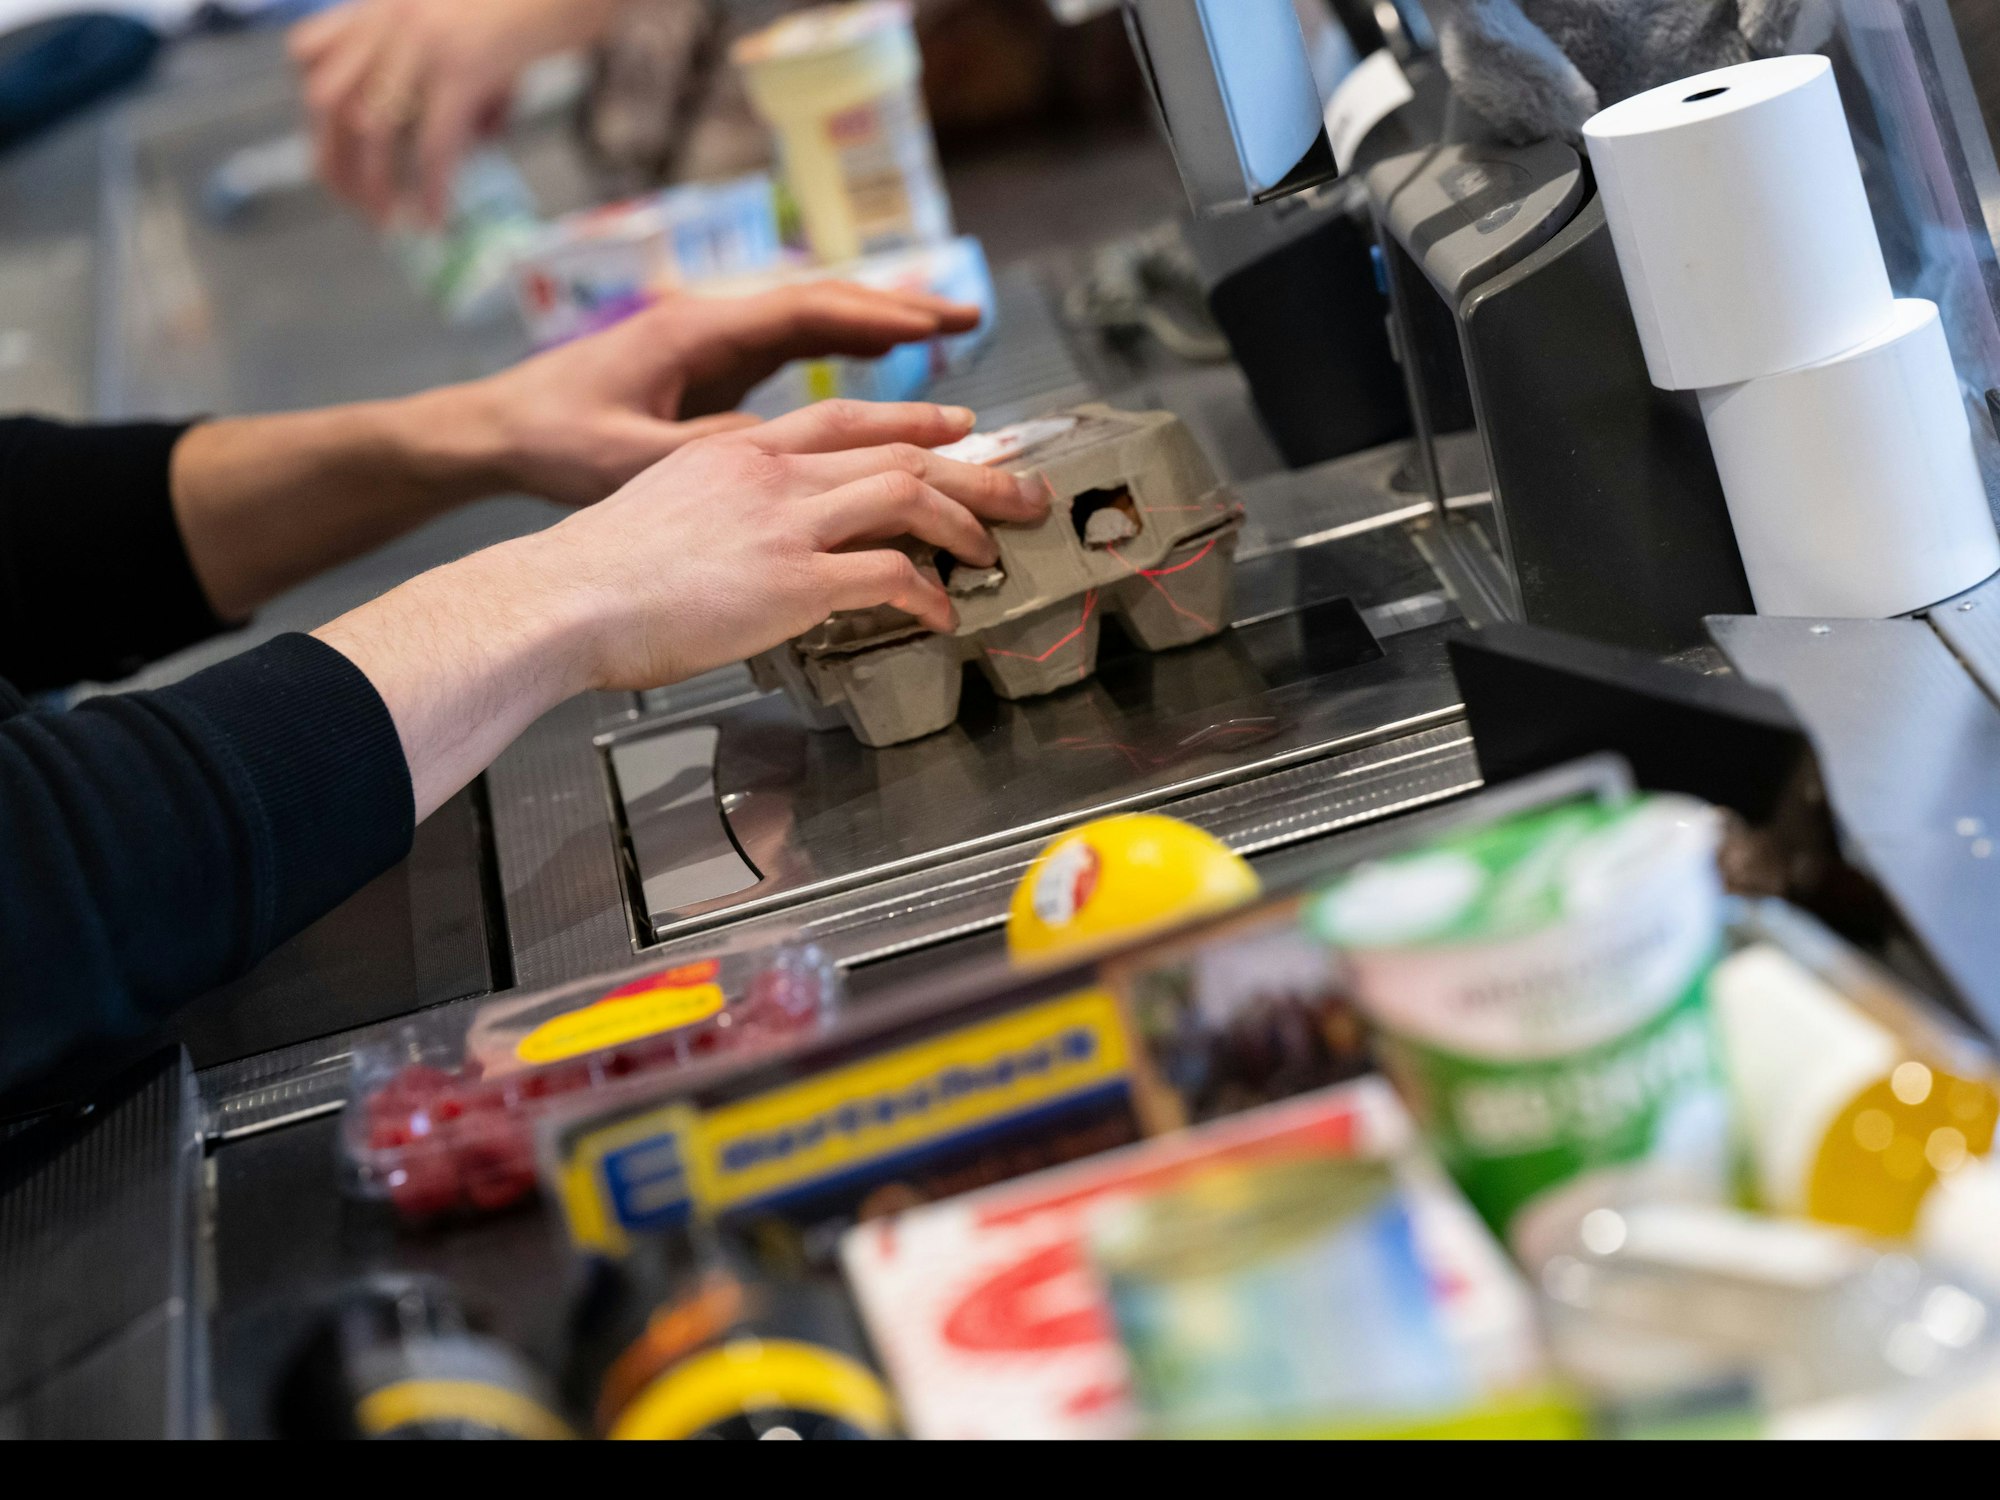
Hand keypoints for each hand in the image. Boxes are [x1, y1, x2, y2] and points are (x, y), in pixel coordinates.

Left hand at [289, 0, 619, 224]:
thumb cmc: (531, 2)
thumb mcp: (469, 28)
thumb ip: (454, 73)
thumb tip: (477, 137)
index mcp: (382, 5)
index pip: (309, 54)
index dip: (313, 111)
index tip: (333, 150)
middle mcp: (390, 18)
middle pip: (328, 100)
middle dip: (334, 162)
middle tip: (357, 205)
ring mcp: (423, 42)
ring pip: (373, 128)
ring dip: (376, 185)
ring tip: (391, 221)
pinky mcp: (463, 67)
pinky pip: (434, 141)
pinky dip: (431, 186)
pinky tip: (436, 216)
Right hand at [315, 401, 1052, 818]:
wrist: (561, 599)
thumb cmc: (593, 575)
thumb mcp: (662, 510)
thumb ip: (719, 512)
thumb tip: (745, 547)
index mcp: (738, 449)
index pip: (847, 418)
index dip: (912, 418)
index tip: (958, 424)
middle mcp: (772, 472)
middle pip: (900, 450)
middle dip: (974, 469)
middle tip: (1023, 487)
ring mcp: (786, 522)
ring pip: (910, 496)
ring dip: (967, 522)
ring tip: (999, 548)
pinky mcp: (793, 580)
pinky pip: (889, 577)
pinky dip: (928, 593)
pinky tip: (942, 614)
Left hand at [462, 283, 985, 505]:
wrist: (498, 430)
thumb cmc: (554, 442)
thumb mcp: (635, 457)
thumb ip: (715, 454)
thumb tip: (792, 457)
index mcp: (700, 333)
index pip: (808, 311)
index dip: (879, 318)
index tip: (936, 328)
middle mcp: (713, 324)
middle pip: (824, 304)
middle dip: (899, 311)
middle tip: (969, 318)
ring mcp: (713, 343)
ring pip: (812, 323)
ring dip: (878, 327)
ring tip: (946, 337)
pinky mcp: (710, 369)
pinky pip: (793, 350)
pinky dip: (843, 351)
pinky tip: (880, 370)